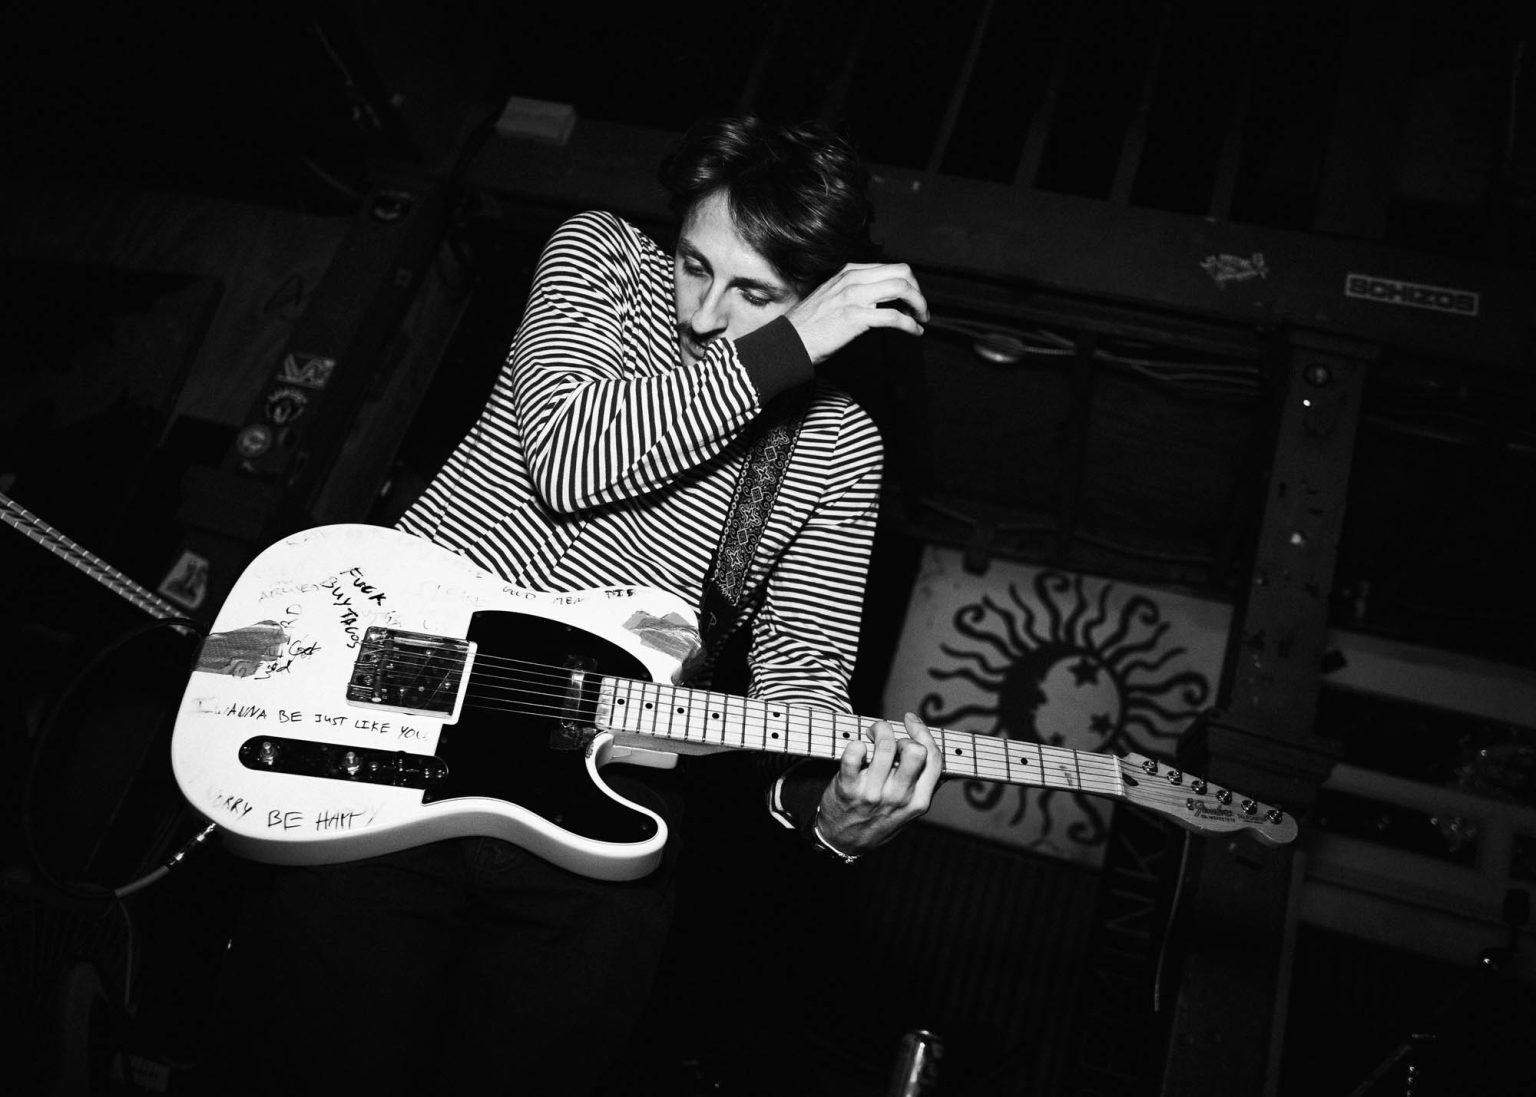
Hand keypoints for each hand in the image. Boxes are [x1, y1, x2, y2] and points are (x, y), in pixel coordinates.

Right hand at [785, 262, 928, 364]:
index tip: (912, 300)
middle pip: (901, 272)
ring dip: (919, 305)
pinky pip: (894, 316)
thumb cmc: (809, 326)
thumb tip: (878, 301)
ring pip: (901, 288)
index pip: (890, 267)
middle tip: (921, 309)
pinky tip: (914, 332)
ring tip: (921, 320)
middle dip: (918, 290)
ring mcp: (854, 296)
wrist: (789, 342)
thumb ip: (853, 292)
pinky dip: (910, 325)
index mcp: (848, 272)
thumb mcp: (831, 297)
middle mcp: (852, 279)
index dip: (908, 284)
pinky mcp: (855, 317)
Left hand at [814, 712, 941, 855]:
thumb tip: (935, 756)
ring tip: (870, 737)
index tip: (910, 720)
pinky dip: (855, 745)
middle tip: (888, 738)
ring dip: (878, 731)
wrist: (844, 842)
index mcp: (919, 801)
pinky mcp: (849, 789)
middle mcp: (899, 797)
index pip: (934, 759)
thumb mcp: (908, 812)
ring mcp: (874, 793)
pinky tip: (856, 748)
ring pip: (885, 747)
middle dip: (902, 735)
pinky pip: (854, 755)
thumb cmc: (878, 821)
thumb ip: (923, 787)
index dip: (923, 732)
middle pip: (915, 751)